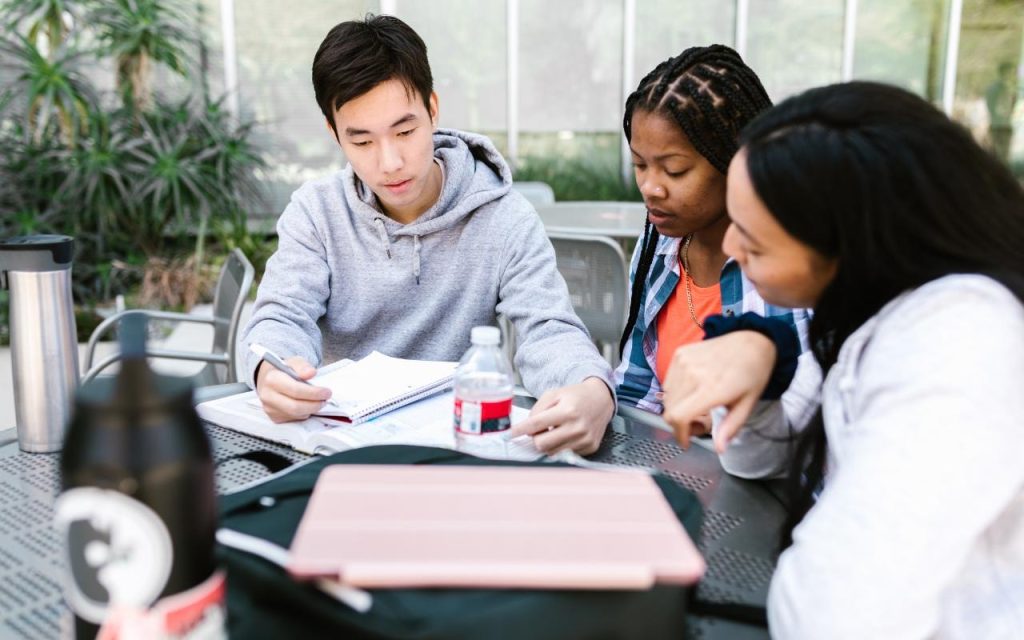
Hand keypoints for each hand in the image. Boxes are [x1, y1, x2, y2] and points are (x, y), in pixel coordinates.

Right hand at [255, 356, 332, 422]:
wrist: (268, 380)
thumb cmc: (283, 371)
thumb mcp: (294, 362)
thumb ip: (303, 366)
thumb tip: (311, 373)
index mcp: (272, 379)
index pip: (295, 390)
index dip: (314, 393)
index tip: (326, 392)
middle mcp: (268, 396)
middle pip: (296, 407)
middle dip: (315, 404)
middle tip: (325, 399)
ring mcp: (269, 409)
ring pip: (296, 415)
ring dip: (311, 409)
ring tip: (318, 401)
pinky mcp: (274, 418)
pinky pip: (294, 419)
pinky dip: (304, 413)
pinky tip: (306, 405)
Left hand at [509, 377, 613, 454]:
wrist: (601, 399)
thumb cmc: (576, 396)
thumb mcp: (554, 394)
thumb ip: (537, 409)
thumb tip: (527, 428)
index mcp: (567, 411)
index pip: (537, 424)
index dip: (520, 430)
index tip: (510, 434)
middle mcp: (577, 427)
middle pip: (542, 444)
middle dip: (535, 438)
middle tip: (538, 430)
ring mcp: (584, 440)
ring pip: (552, 452)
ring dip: (547, 443)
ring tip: (554, 430)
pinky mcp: (589, 447)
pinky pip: (565, 454)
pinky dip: (560, 446)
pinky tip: (565, 434)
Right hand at [662, 331, 775, 452]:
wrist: (751, 341)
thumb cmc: (752, 374)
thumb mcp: (747, 405)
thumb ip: (730, 428)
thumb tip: (719, 448)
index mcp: (711, 388)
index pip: (678, 416)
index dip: (679, 434)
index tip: (686, 441)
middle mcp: (692, 374)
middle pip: (669, 410)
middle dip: (680, 424)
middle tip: (698, 422)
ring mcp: (683, 361)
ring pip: (666, 397)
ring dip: (677, 407)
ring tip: (696, 405)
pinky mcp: (679, 354)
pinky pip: (668, 381)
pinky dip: (676, 392)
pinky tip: (693, 390)